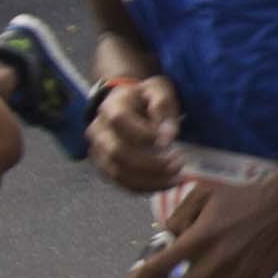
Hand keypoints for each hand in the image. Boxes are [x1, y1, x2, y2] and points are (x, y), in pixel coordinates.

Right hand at [87, 74, 182, 193]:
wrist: (129, 105)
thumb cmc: (147, 98)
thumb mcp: (159, 90)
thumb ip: (163, 107)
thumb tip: (166, 138)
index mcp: (111, 106)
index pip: (119, 120)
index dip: (143, 134)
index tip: (168, 142)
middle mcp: (99, 130)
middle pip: (117, 152)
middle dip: (150, 163)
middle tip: (178, 164)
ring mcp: (98, 151)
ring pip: (118, 173)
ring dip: (150, 180)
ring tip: (177, 178)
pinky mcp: (105, 167)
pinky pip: (122, 183)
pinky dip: (145, 187)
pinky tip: (167, 183)